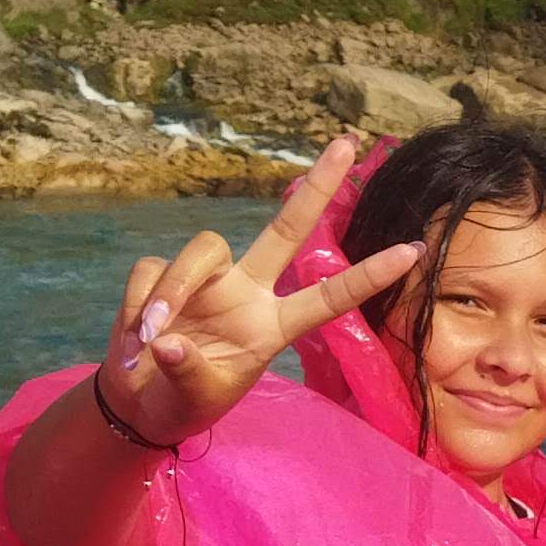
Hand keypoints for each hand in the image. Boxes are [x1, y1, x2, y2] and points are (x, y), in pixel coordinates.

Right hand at [102, 136, 424, 446]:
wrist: (139, 403)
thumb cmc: (182, 402)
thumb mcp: (195, 398)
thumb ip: (188, 372)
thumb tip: (168, 342)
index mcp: (272, 326)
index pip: (329, 297)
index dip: (368, 276)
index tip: (413, 251)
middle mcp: (248, 292)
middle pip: (287, 229)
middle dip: (318, 187)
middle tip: (348, 143)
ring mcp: (208, 281)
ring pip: (202, 249)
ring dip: (172, 289)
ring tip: (149, 339)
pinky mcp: (162, 275)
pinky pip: (150, 273)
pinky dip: (137, 305)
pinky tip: (132, 340)